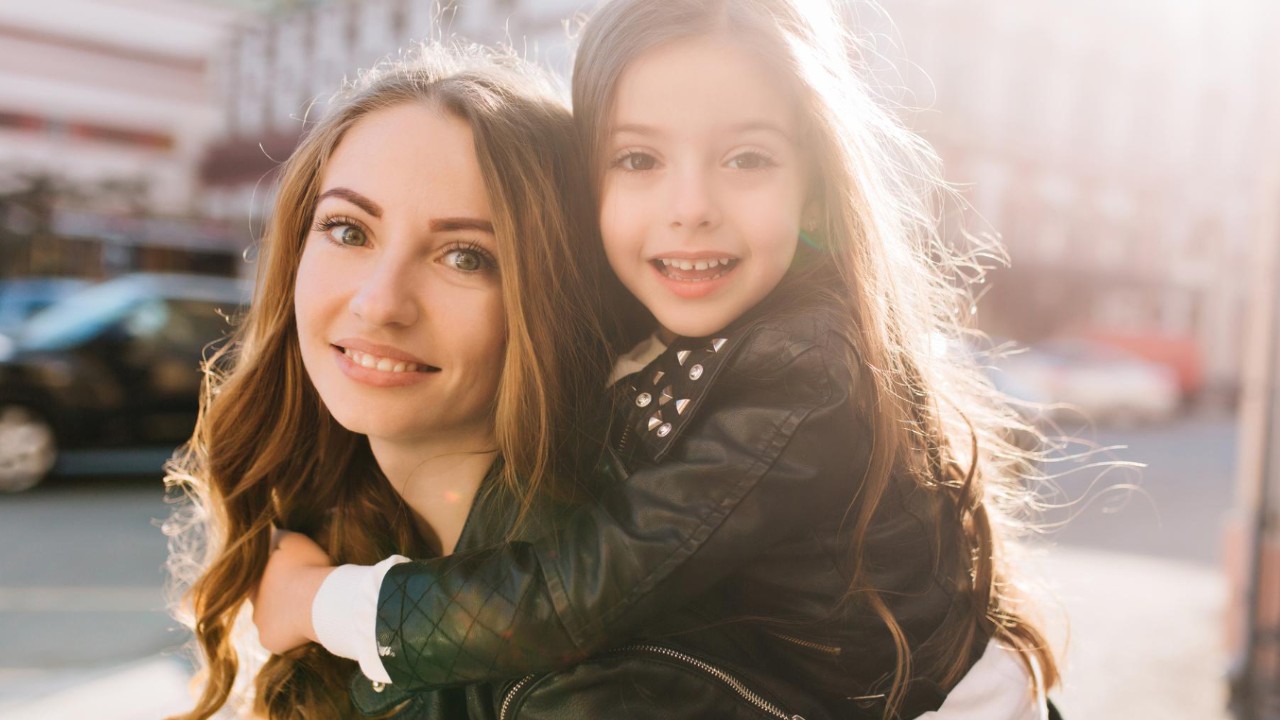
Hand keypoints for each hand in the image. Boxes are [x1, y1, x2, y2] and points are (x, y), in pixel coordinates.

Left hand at [252, 529, 335, 653]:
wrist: (316, 599)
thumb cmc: (306, 566)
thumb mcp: (292, 540)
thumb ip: (277, 537)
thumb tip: (270, 536)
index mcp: (253, 578)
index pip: (260, 578)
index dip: (278, 576)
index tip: (296, 575)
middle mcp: (251, 601)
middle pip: (265, 601)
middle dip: (280, 598)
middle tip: (303, 593)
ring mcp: (259, 623)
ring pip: (272, 621)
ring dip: (285, 616)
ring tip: (308, 610)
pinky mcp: (269, 641)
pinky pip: (280, 639)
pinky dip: (291, 634)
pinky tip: (306, 626)